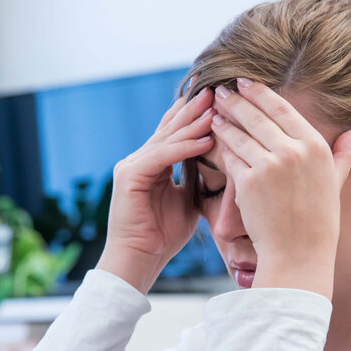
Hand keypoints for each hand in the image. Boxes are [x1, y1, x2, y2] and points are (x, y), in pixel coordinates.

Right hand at [97, 84, 215, 292]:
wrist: (139, 260)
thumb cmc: (162, 237)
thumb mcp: (187, 202)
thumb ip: (196, 180)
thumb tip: (219, 162)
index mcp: (151, 164)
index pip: (174, 133)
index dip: (195, 117)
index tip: (220, 102)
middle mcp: (139, 159)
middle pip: (170, 128)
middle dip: (194, 110)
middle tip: (217, 90)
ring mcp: (131, 165)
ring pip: (167, 138)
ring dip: (193, 123)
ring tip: (216, 108)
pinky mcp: (130, 176)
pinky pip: (162, 156)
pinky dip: (184, 148)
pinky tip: (206, 139)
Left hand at [210, 78, 350, 297]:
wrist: (299, 254)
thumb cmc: (319, 220)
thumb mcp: (335, 183)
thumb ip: (343, 155)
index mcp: (315, 146)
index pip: (282, 108)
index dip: (260, 92)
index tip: (244, 82)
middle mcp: (293, 151)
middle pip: (256, 116)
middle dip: (235, 101)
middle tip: (220, 91)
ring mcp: (269, 166)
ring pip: (239, 134)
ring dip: (223, 121)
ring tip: (213, 113)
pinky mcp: (248, 183)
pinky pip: (230, 158)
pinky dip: (221, 147)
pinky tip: (214, 139)